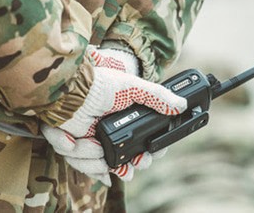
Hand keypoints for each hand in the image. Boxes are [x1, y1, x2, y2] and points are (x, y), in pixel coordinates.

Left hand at [42, 48, 185, 185]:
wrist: (71, 90)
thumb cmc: (100, 85)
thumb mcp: (133, 88)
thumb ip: (158, 97)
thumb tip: (181, 105)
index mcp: (127, 122)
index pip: (144, 145)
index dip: (149, 154)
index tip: (149, 156)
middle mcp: (112, 135)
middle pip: (126, 163)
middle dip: (128, 166)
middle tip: (134, 162)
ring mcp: (94, 143)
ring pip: (102, 167)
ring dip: (95, 158)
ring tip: (91, 142)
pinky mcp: (77, 148)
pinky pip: (82, 165)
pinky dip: (79, 155)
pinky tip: (78, 141)